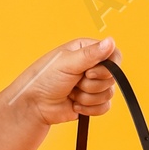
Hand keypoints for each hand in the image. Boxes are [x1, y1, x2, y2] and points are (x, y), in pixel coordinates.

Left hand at [6, 37, 120, 129]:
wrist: (34, 105)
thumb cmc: (44, 79)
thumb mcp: (67, 63)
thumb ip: (91, 54)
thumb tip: (111, 41)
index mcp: (87, 51)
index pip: (114, 56)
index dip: (107, 67)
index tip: (89, 72)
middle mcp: (92, 66)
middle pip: (112, 77)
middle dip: (91, 84)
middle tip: (74, 83)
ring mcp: (93, 85)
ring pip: (108, 93)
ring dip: (87, 97)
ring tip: (71, 93)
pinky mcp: (92, 102)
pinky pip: (105, 107)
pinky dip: (89, 109)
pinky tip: (74, 104)